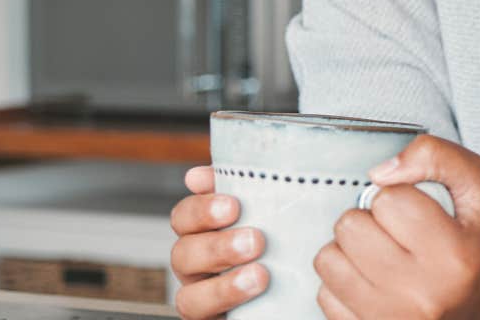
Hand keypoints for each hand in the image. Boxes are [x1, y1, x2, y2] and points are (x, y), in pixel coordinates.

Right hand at [169, 166, 268, 318]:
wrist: (295, 288)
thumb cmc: (281, 239)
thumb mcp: (270, 208)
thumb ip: (248, 187)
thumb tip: (202, 173)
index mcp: (205, 232)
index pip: (186, 216)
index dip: (201, 208)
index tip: (232, 205)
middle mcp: (198, 265)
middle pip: (183, 253)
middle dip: (217, 246)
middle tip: (255, 240)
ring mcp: (203, 295)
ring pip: (189, 294)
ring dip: (223, 284)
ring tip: (260, 275)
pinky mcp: (212, 319)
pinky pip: (201, 316)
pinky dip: (226, 304)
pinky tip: (253, 294)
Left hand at [313, 135, 479, 319]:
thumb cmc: (475, 238)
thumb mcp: (478, 184)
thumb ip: (438, 156)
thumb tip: (380, 172)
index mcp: (455, 256)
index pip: (390, 199)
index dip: (398, 194)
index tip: (416, 208)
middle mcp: (422, 295)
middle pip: (351, 228)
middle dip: (368, 219)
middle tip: (395, 230)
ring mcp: (391, 319)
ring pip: (328, 259)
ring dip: (349, 248)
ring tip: (380, 252)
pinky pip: (323, 292)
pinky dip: (343, 281)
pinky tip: (372, 279)